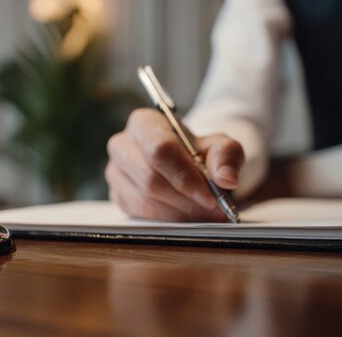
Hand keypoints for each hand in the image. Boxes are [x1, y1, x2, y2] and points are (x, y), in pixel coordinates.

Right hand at [105, 108, 244, 221]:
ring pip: (145, 200)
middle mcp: (122, 145)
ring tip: (203, 214)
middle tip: (212, 209)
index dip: (185, 177)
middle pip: (150, 179)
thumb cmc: (199, 152)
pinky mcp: (117, 194)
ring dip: (179, 212)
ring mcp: (115, 171)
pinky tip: (186, 216)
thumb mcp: (220, 147)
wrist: (184, 163)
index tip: (210, 196)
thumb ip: (226, 157)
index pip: (160, 150)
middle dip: (185, 199)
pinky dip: (167, 220)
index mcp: (144, 122)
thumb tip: (226, 179)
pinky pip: (140, 213)